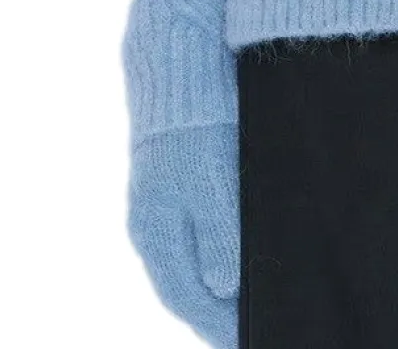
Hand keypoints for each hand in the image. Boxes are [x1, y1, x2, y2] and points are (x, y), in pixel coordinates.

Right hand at [127, 121, 239, 348]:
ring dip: (212, 291)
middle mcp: (151, 227)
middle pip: (183, 288)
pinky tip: (232, 263)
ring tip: (244, 307)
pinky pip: (189, 241)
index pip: (186, 298)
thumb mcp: (212, 182)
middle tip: (246, 332)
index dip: (215, 325)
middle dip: (214, 314)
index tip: (244, 341)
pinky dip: (208, 261)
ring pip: (186, 266)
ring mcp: (158, 208)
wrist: (177, 74)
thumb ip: (218, 237)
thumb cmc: (195, 127)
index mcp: (156, 232)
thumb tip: (223, 288)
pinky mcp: (171, 188)